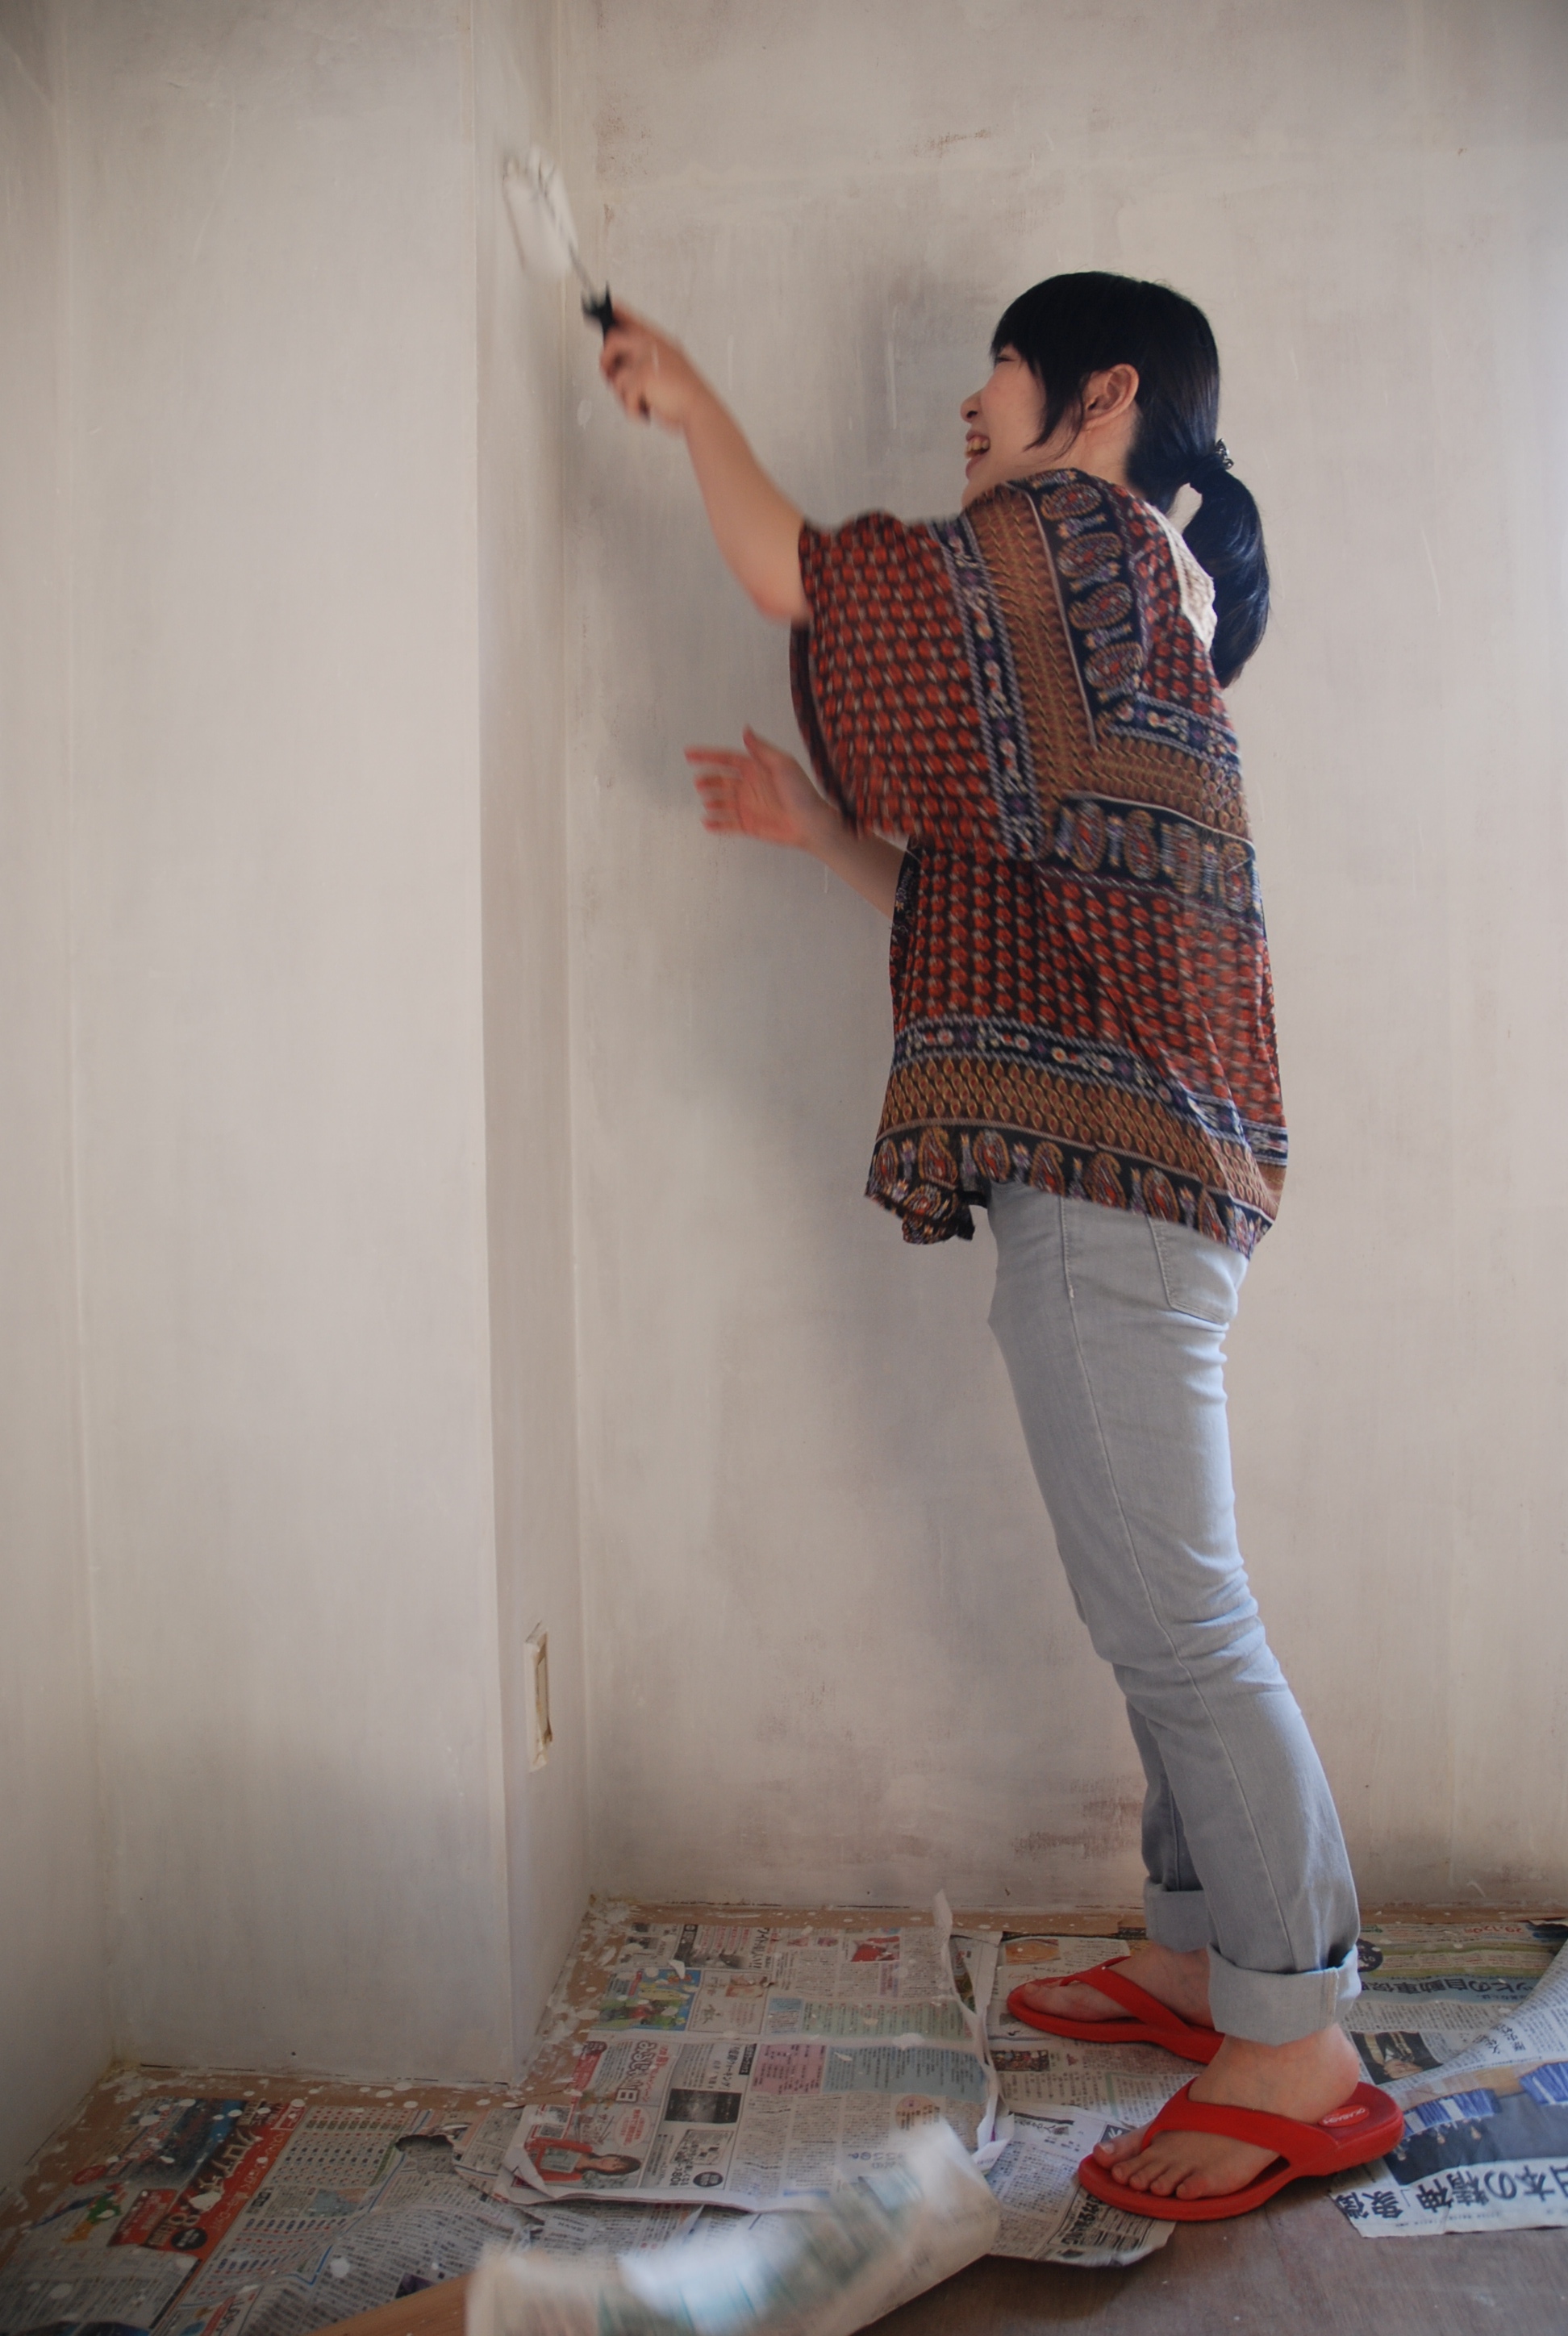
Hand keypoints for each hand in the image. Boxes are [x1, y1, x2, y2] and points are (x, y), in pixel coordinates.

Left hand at [600, 308, 705, 431]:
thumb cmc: (684, 395)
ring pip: (616, 376)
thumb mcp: (667, 369)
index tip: (610, 305)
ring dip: (623, 396)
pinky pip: (624, 395)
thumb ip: (645, 361)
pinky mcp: (642, 375)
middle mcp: (651, 344)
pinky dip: (632, 410)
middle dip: (605, 360)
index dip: (619, 312)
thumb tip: (616, 366)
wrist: (699, 408)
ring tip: (640, 403)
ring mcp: (646, 358)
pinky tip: (646, 412)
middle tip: (607, 375)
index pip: (633, 321)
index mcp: (659, 342)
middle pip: (613, 339)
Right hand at [686, 729, 838, 853]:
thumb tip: (746, 730)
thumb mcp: (782, 764)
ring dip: (712, 801)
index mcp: (756, 769)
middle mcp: (750, 786)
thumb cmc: (801, 792)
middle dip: (708, 780)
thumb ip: (761, 749)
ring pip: (722, 802)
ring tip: (707, 801)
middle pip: (721, 781)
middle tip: (699, 782)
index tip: (689, 754)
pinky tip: (706, 822)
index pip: (727, 759)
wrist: (811, 823)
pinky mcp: (750, 825)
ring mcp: (748, 806)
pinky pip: (728, 825)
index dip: (708, 756)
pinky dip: (717, 824)